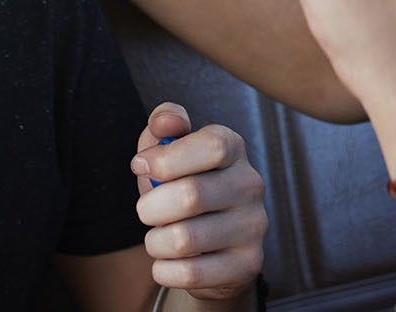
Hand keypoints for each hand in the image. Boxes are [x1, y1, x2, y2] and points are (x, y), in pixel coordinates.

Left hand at [132, 102, 266, 301]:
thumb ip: (163, 125)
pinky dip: (165, 270)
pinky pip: (189, 273)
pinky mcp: (248, 264)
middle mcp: (250, 185)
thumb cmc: (181, 187)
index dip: (168, 158)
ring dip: (155, 242)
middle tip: (146, 211)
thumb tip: (166, 123)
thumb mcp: (167, 152)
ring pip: (184, 239)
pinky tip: (171, 261)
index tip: (142, 166)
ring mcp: (253, 227)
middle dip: (150, 207)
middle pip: (190, 196)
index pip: (212, 146)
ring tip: (160, 237)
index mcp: (233, 149)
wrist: (209, 245)